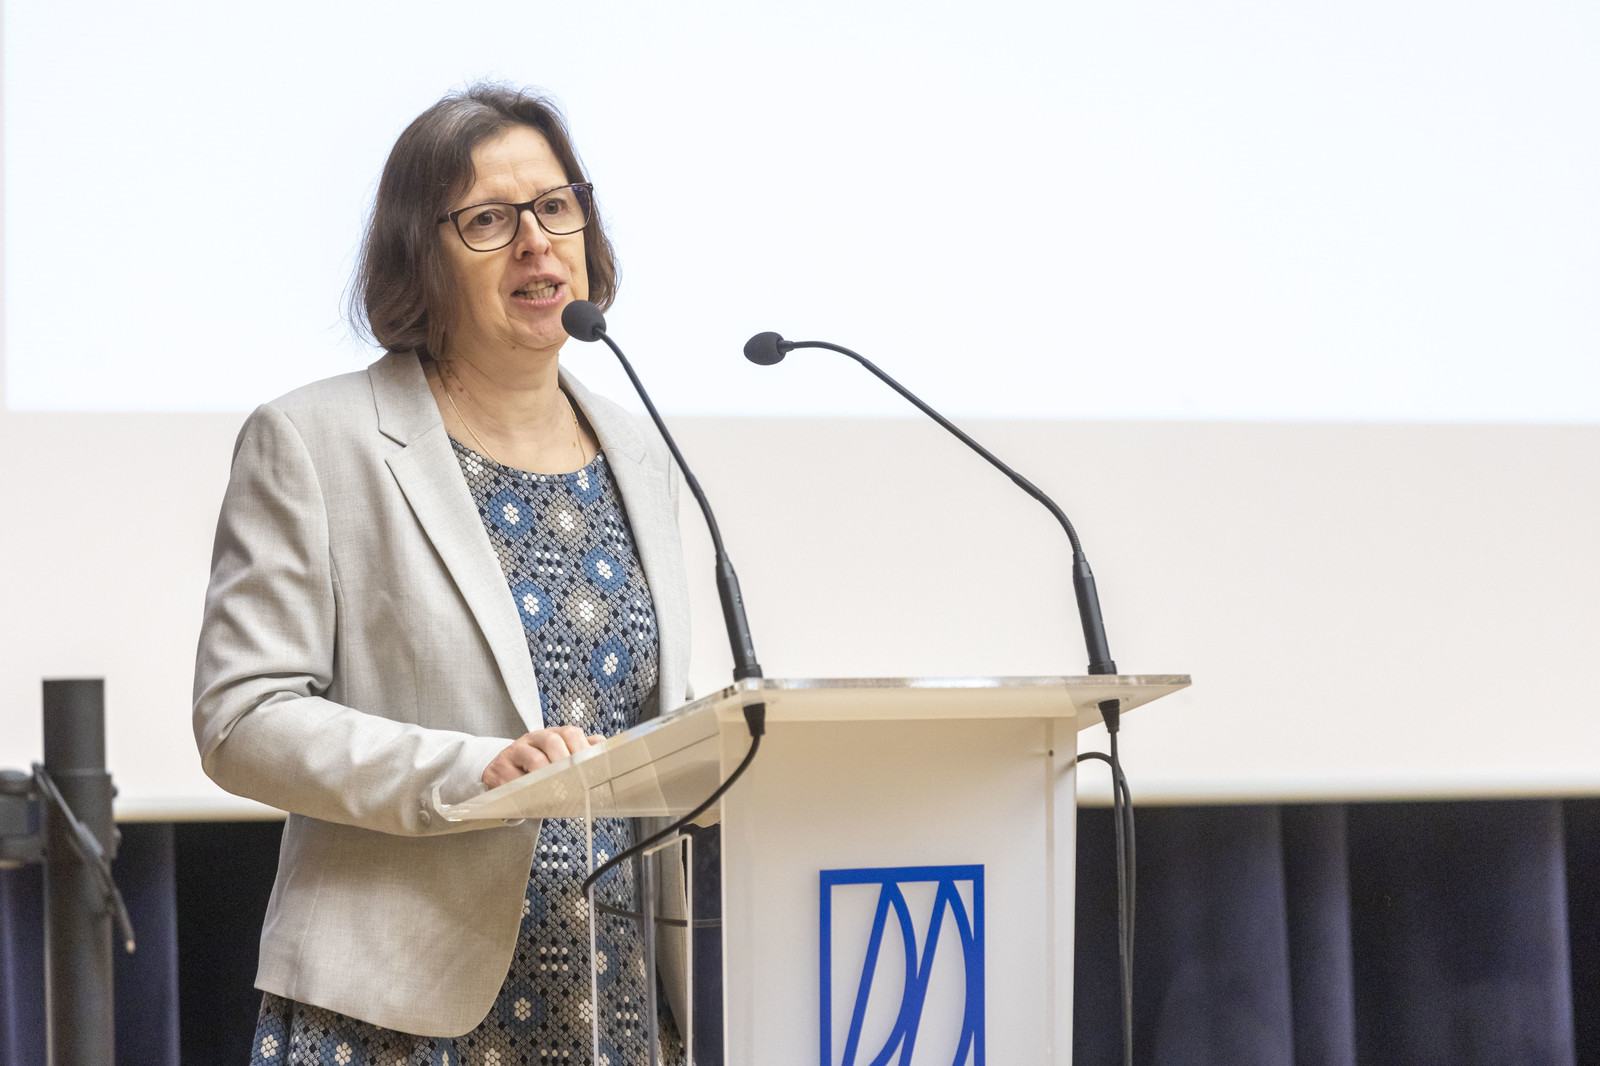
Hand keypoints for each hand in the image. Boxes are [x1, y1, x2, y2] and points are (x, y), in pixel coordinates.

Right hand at [482, 726, 604, 788]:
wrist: (504, 772)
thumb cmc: (539, 767)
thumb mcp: (560, 757)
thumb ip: (582, 754)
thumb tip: (608, 754)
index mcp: (555, 734)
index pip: (572, 734)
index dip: (583, 750)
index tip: (593, 770)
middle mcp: (535, 738)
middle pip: (553, 742)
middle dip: (567, 763)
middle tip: (577, 783)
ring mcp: (516, 751)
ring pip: (534, 759)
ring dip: (550, 777)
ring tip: (560, 792)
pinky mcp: (500, 769)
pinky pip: (515, 779)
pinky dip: (528, 790)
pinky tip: (536, 798)